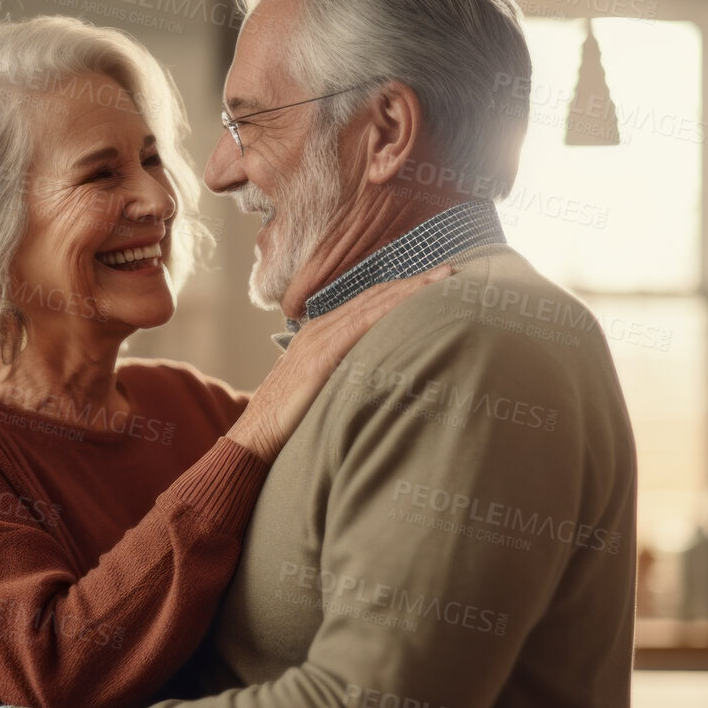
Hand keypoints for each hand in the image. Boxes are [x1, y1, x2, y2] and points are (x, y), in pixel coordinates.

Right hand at [227, 262, 454, 461]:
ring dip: (409, 290)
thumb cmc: (289, 421)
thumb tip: (379, 375)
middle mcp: (319, 328)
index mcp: (320, 332)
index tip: (435, 280)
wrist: (255, 438)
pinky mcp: (320, 356)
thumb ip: (346, 374)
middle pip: (374, 296)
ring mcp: (318, 339)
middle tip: (452, 270)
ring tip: (443, 279)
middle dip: (414, 281)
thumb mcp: (322, 389)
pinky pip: (360, 325)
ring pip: (371, 305)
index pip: (367, 302)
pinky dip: (389, 309)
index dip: (401, 289)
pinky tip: (412, 302)